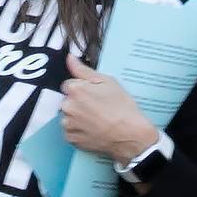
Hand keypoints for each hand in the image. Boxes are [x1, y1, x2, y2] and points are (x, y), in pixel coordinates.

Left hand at [54, 65, 168, 170]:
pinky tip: (93, 129)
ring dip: (78, 116)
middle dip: (78, 102)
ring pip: (68, 116)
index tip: (94, 94)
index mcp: (75, 90)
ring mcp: (68, 124)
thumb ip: (83, 70)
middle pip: (68, 100)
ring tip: (97, 119)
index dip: (82, 88)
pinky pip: (71, 131)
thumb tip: (69, 58)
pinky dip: (79, 130)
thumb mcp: (107, 81)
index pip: (69, 84)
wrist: (129, 133)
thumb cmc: (121, 106)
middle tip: (98, 107)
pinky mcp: (70, 139)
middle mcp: (67, 106)